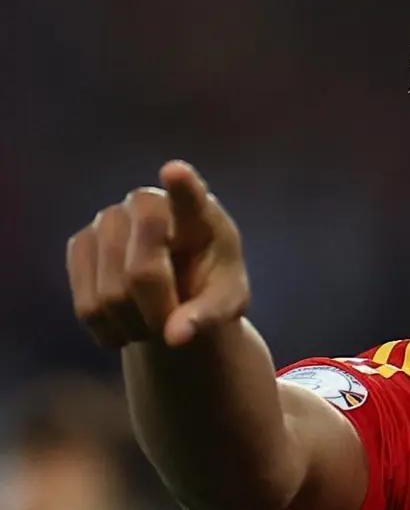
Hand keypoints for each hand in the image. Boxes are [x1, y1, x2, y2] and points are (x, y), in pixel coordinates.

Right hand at [66, 161, 248, 347]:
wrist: (177, 291)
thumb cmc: (212, 288)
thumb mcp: (228, 302)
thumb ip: (210, 317)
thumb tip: (175, 338)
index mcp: (199, 214)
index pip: (189, 197)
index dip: (181, 187)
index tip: (175, 171)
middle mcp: (149, 204)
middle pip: (142, 272)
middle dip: (157, 310)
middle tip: (174, 327)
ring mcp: (109, 220)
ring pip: (111, 295)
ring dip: (136, 326)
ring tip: (155, 322)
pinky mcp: (80, 243)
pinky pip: (87, 307)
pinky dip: (110, 330)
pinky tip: (128, 322)